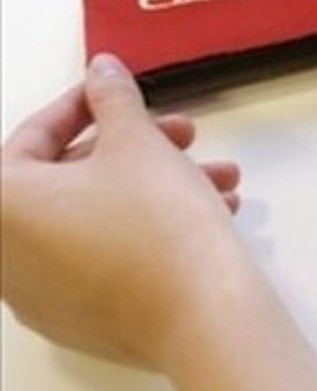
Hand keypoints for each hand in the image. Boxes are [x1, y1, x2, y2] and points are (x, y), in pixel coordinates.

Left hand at [2, 53, 245, 369]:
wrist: (203, 316)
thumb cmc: (157, 218)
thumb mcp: (137, 142)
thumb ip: (113, 98)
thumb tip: (100, 68)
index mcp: (3, 208)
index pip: (31, 139)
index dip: (82, 103)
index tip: (121, 88)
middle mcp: (7, 258)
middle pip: (69, 180)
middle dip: (137, 147)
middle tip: (186, 132)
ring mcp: (41, 297)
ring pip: (97, 218)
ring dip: (158, 186)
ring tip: (222, 178)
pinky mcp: (81, 321)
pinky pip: (107, 256)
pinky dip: (148, 227)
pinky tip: (212, 213)